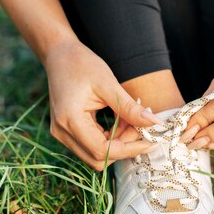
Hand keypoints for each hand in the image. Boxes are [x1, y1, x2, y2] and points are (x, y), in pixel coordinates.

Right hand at [43, 40, 159, 169]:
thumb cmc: (81, 64)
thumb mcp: (109, 84)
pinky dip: (111, 138)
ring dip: (119, 142)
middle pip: (98, 158)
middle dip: (124, 147)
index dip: (129, 150)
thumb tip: (155, 124)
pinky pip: (92, 145)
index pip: (102, 150)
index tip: (150, 142)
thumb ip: (130, 108)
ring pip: (96, 154)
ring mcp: (63, 134)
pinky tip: (122, 120)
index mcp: (69, 120)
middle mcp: (62, 132)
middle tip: (140, 127)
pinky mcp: (68, 132)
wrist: (59, 55)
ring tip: (132, 120)